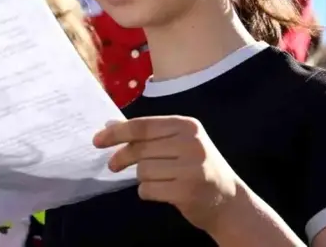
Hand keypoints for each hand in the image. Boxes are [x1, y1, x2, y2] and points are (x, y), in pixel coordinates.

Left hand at [94, 116, 236, 233]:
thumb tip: (110, 124)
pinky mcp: (187, 191)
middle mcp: (191, 143)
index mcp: (187, 126)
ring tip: (158, 180)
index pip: (143, 126)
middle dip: (122, 158)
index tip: (97, 140)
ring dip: (142, 178)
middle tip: (112, 165)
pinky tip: (161, 191)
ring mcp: (191, 168)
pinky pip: (148, 189)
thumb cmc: (197, 168)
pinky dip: (147, 192)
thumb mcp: (178, 143)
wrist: (228, 201)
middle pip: (140, 149)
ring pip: (143, 171)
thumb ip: (147, 134)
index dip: (116, 133)